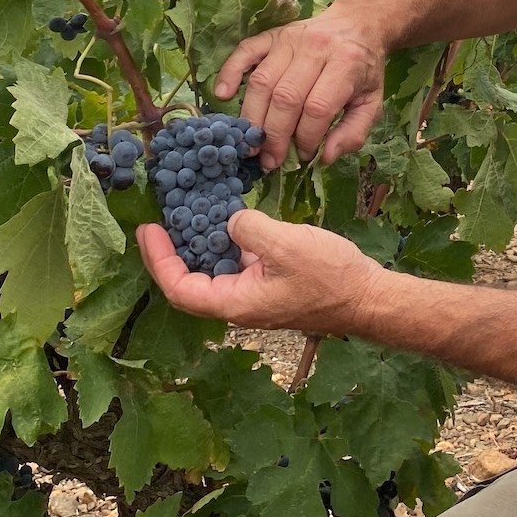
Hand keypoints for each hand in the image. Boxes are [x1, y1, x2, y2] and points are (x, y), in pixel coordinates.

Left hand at [137, 209, 388, 334]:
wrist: (368, 297)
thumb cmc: (329, 277)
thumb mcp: (286, 245)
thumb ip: (249, 229)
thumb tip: (229, 222)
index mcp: (235, 303)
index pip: (179, 289)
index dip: (158, 261)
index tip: (149, 230)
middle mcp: (238, 303)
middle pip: (188, 283)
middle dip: (169, 252)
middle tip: (159, 219)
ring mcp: (253, 294)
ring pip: (211, 271)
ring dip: (195, 244)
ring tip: (185, 212)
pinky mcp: (267, 282)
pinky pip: (234, 263)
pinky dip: (222, 242)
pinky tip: (224, 217)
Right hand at [213, 4, 386, 169]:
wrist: (357, 24)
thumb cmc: (363, 70)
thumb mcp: (373, 103)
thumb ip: (354, 132)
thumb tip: (324, 157)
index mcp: (346, 64)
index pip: (318, 107)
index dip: (307, 137)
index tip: (303, 155)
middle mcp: (315, 48)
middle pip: (286, 97)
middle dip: (275, 136)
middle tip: (270, 160)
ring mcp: (290, 39)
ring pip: (262, 81)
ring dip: (253, 117)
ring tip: (252, 145)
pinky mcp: (272, 35)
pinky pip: (245, 51)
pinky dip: (230, 72)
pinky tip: (223, 95)